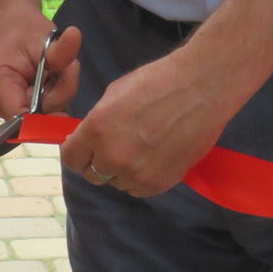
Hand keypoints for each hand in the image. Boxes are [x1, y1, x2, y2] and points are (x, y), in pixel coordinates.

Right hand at [0, 13, 81, 119]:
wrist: (9, 22)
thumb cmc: (26, 28)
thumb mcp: (47, 36)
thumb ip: (61, 50)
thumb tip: (76, 36)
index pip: (21, 117)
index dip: (47, 119)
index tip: (67, 110)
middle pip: (27, 118)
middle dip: (51, 101)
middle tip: (58, 75)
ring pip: (27, 118)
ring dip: (44, 102)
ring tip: (46, 77)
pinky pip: (22, 112)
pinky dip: (35, 102)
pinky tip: (37, 85)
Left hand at [61, 47, 240, 196]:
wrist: (202, 88)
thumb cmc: (158, 81)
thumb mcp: (114, 94)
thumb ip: (97, 123)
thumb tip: (88, 140)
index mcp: (97, 130)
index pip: (71, 159)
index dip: (78, 152)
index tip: (85, 148)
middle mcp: (113, 156)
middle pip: (92, 175)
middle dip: (99, 162)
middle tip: (116, 147)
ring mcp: (137, 173)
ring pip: (117, 183)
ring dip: (122, 171)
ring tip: (141, 149)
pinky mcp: (160, 183)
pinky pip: (138, 189)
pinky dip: (141, 178)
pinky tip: (154, 158)